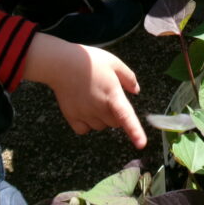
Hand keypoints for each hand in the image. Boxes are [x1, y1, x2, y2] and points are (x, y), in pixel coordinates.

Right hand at [24, 34, 146, 148]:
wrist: (62, 63)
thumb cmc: (89, 60)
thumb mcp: (114, 63)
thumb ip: (128, 78)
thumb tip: (136, 91)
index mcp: (112, 94)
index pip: (126, 116)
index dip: (135, 131)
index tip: (141, 144)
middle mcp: (99, 107)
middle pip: (115, 123)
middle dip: (115, 114)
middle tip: (108, 98)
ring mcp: (84, 113)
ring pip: (100, 126)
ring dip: (102, 118)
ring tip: (94, 99)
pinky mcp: (72, 116)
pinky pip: (84, 130)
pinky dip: (86, 124)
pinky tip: (84, 109)